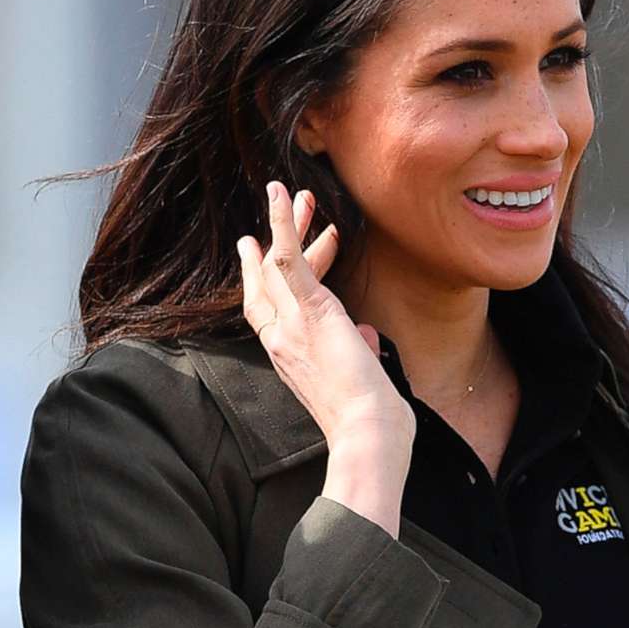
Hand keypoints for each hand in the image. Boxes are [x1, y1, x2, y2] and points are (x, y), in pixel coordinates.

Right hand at [236, 182, 411, 519]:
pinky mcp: (312, 311)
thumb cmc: (371, 423)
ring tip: (284, 191)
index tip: (258, 253)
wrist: (368, 437)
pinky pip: (289, 260)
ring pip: (277, 263)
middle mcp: (281, 340)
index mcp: (291, 358)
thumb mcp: (364, 380)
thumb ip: (360, 352)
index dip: (260, 280)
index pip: (269, 312)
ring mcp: (292, 324)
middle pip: (265, 282)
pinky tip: (281, 196)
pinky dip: (284, 224)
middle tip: (270, 215)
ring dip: (282, 224)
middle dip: (268, 246)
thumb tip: (368, 336)